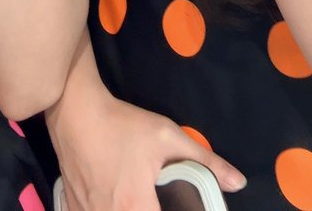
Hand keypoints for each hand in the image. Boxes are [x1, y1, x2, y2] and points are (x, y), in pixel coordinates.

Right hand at [49, 87, 245, 210]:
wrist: (75, 110)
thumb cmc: (122, 124)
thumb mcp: (167, 136)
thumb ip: (205, 161)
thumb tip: (238, 182)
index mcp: (137, 207)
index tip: (177, 207)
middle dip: (151, 210)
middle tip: (156, 199)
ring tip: (136, 197)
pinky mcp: (73, 207)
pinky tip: (111, 200)